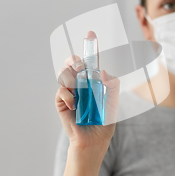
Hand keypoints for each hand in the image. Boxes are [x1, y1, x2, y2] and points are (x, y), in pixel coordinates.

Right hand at [55, 31, 119, 150]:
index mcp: (94, 81)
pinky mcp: (62, 103)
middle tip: (80, 66)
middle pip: (73, 63)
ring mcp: (70, 92)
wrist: (94, 142)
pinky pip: (61, 92)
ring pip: (64, 74)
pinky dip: (68, 96)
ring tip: (79, 88)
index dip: (90, 47)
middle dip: (74, 60)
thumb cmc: (104, 122)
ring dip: (71, 77)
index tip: (91, 34)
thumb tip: (102, 71)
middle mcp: (80, 84)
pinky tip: (76, 105)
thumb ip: (112, 86)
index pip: (91, 62)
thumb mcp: (113, 103)